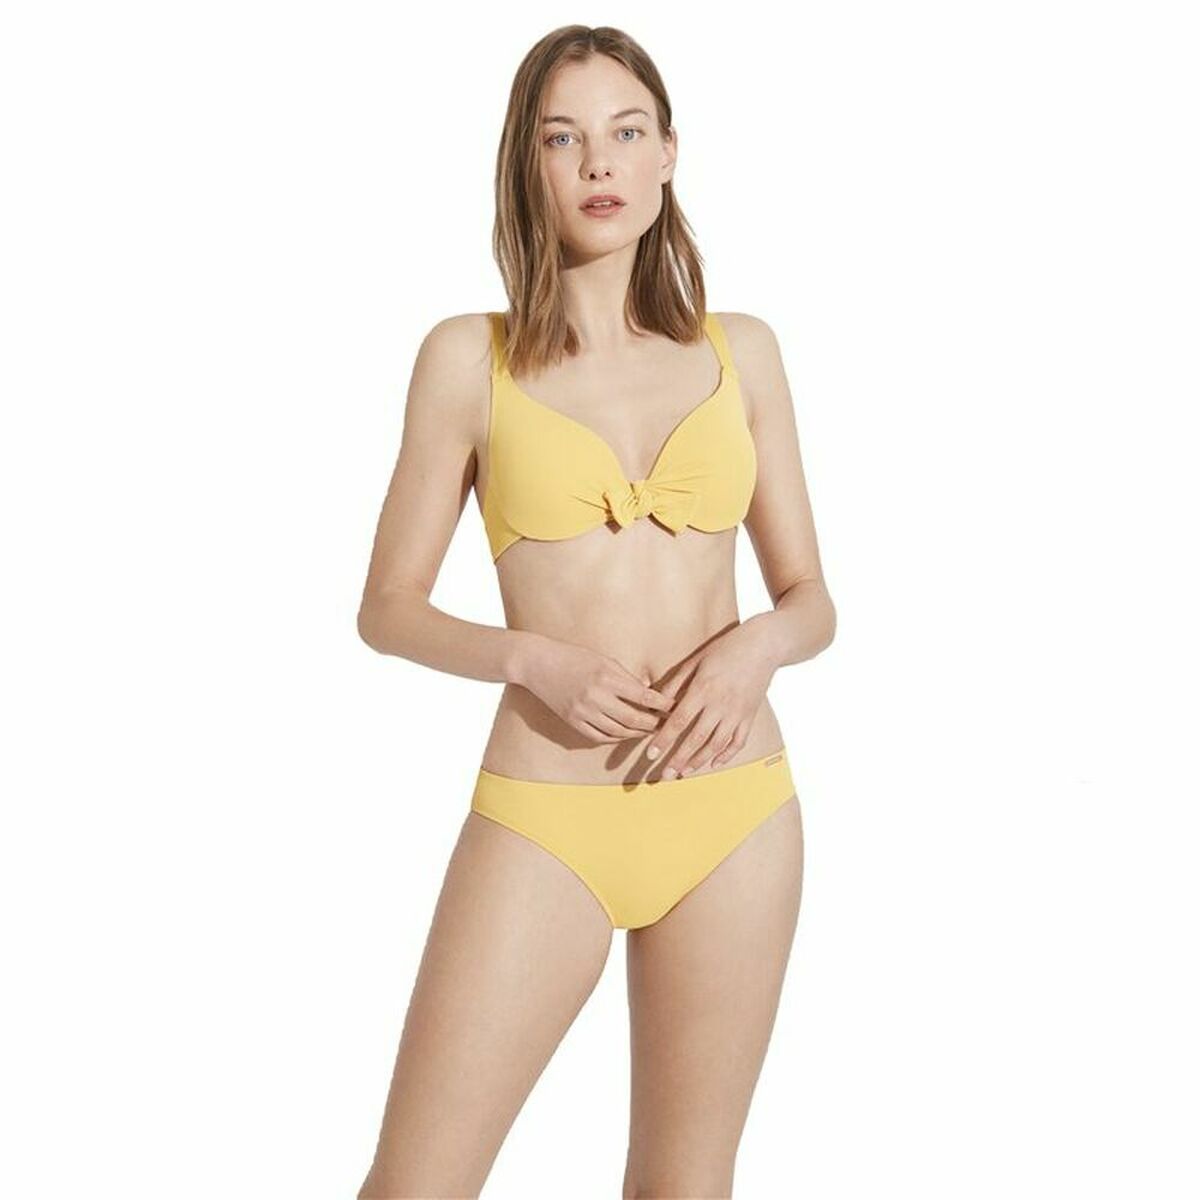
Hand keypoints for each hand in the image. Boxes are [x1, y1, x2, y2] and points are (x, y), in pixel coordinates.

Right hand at [520, 636, 673, 743]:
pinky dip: (615, 738)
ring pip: (618, 732)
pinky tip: (625, 734)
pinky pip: (599, 737)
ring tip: (649, 731)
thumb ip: (625, 678)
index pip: (642, 695)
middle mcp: (595, 696)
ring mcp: (582, 711)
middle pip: (633, 718)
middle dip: (653, 724)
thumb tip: (648, 693)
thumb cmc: (573, 656)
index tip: (674, 707)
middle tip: (666, 725)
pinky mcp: (572, 721)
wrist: (537, 663)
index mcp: (606, 677)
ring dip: (636, 733)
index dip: (662, 704)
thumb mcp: (603, 660)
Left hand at [647, 620, 777, 776]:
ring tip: (684, 772)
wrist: (763, 645)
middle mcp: (720, 704)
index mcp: (703, 689)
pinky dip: (725, 754)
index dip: (663, 740)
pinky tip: (713, 763)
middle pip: (695, 738)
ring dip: (698, 761)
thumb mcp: (696, 661)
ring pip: (716, 744)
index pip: (679, 721)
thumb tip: (655, 701)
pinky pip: (738, 741)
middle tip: (664, 776)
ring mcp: (737, 712)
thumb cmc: (725, 649)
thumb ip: (676, 682)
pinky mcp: (750, 716)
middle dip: (678, 759)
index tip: (651, 755)